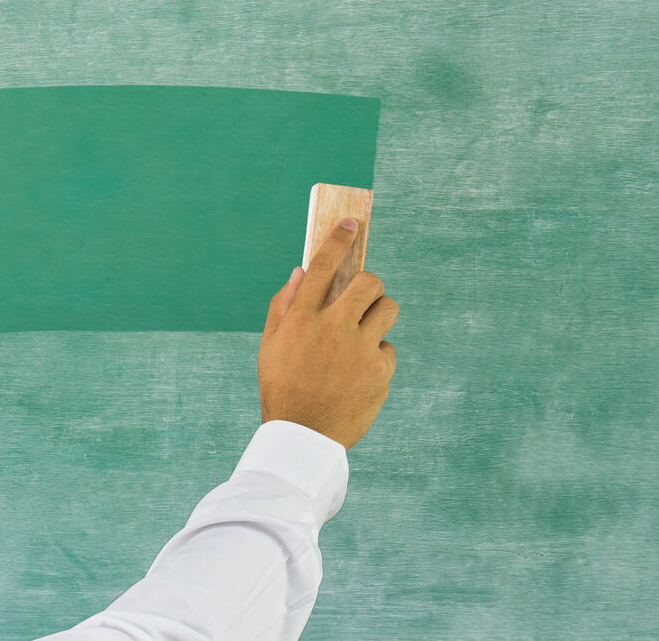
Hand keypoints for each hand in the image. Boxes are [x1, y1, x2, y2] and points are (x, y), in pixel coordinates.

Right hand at [257, 219, 399, 449]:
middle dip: (368, 284)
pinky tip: (358, 371)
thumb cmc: (282, 386)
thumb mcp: (271, 345)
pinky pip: (387, 346)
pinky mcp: (380, 370)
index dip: (339, 238)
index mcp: (302, 318)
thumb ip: (284, 305)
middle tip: (360, 297)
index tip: (351, 222)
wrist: (304, 436)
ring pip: (387, 309)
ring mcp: (360, 349)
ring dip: (377, 314)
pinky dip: (376, 354)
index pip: (324, 265)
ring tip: (362, 333)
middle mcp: (333, 327)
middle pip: (369, 282)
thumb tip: (301, 272)